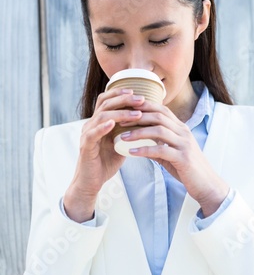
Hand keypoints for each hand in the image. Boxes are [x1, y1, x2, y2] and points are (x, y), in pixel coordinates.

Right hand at [63, 88, 144, 221]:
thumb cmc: (105, 163)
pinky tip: (113, 124)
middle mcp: (91, 124)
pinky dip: (103, 127)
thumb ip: (128, 132)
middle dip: (124, 99)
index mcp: (99, 122)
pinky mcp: (85, 147)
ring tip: (136, 114)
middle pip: (105, 103)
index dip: (120, 93)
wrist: (92, 182)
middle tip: (141, 99)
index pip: (107, 100)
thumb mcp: (120, 144)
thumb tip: (147, 124)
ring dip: (120, 113)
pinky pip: (92, 134)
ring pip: (102, 116)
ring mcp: (87, 134)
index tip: (138, 93)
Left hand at [118, 100, 229, 216]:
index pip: (162, 110)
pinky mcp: (183, 158)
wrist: (206, 184)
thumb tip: (139, 144)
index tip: (127, 108)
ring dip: (139, 132)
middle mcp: (184, 132)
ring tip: (123, 137)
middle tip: (121, 120)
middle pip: (159, 116)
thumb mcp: (171, 154)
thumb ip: (158, 146)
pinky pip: (161, 150)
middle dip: (138, 116)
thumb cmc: (188, 169)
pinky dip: (145, 150)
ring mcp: (184, 144)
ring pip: (159, 131)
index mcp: (181, 128)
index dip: (145, 106)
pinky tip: (132, 152)